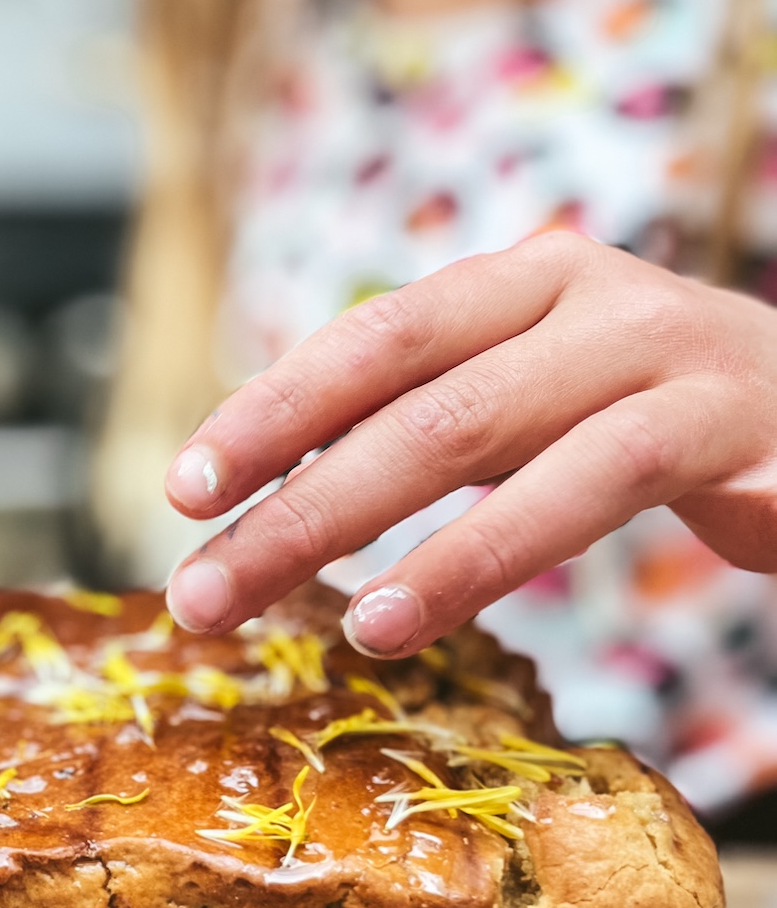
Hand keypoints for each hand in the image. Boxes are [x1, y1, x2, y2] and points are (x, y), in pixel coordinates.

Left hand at [162, 231, 776, 656]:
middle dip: (297, 504)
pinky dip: (498, 551)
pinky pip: (603, 485)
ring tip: (319, 622)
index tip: (186, 491)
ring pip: (495, 436)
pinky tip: (416, 612)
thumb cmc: (673, 424)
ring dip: (393, 539)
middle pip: (413, 401)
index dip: (272, 411)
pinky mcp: (743, 434)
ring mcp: (673, 357)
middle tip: (203, 594)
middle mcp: (593, 301)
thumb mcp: (545, 406)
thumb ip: (439, 429)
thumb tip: (282, 503)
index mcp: (527, 285)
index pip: (372, 339)